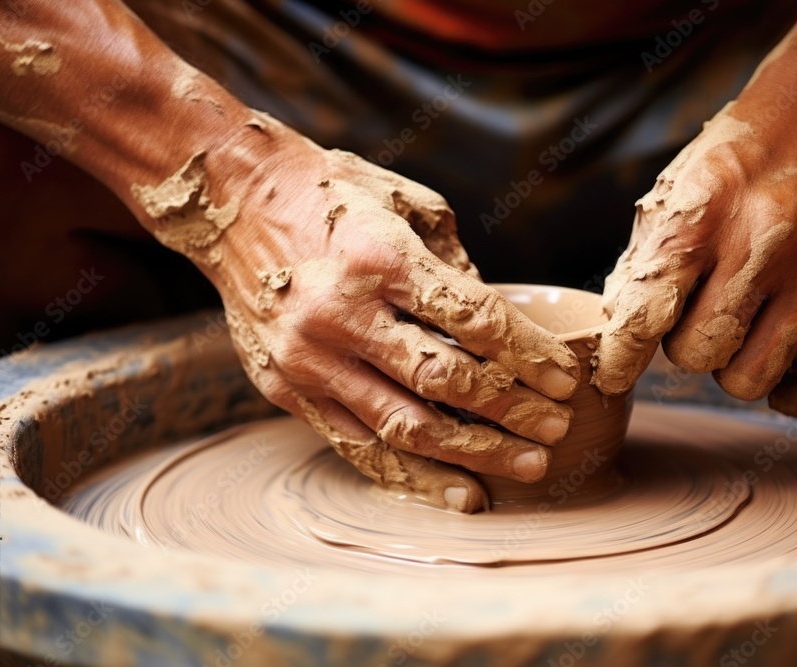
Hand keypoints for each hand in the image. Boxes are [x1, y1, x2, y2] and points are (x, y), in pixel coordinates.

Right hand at [138, 116, 579, 511]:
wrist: (230, 198)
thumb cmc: (331, 193)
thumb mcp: (405, 204)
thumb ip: (454, 267)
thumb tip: (497, 330)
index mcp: (379, 259)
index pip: (473, 319)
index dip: (528, 355)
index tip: (566, 380)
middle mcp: (340, 315)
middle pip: (445, 380)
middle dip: (512, 411)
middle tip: (556, 428)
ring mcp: (309, 359)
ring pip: (405, 425)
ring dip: (474, 453)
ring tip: (526, 466)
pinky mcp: (286, 388)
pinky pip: (358, 445)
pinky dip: (412, 473)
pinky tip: (459, 490)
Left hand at [594, 82, 796, 418]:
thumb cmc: (731, 165)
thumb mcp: (672, 196)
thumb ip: (642, 268)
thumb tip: (619, 344)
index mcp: (704, 214)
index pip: (647, 315)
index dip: (621, 358)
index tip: (613, 375)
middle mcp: (766, 243)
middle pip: (699, 353)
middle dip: (686, 346)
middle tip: (697, 316)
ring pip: (752, 378)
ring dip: (732, 366)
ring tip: (737, 328)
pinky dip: (794, 396)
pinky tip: (778, 372)